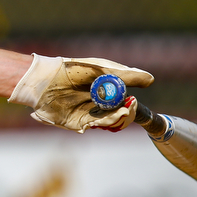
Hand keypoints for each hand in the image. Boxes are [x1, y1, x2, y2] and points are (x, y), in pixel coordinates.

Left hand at [9, 55, 153, 132]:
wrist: (45, 78)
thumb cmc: (73, 70)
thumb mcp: (102, 69)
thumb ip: (126, 75)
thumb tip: (150, 79)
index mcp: (105, 94)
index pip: (124, 106)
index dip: (130, 106)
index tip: (132, 102)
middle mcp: (98, 107)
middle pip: (119, 118)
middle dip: (125, 115)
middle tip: (128, 108)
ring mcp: (88, 115)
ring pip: (108, 123)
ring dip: (116, 119)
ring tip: (121, 112)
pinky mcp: (77, 123)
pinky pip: (94, 127)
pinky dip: (102, 123)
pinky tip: (105, 118)